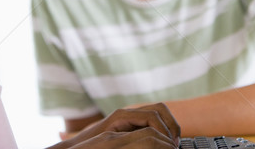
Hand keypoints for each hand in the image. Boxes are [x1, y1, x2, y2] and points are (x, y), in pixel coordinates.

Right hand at [52, 103, 179, 147]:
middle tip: (175, 143)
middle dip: (172, 125)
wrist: (79, 148)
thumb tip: (164, 146)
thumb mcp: (128, 144)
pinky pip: (146, 117)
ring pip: (155, 112)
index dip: (172, 127)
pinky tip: (156, 141)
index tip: (176, 144)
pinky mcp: (119, 118)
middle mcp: (130, 113)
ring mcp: (125, 114)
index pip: (161, 114)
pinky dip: (158, 128)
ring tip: (169, 143)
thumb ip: (142, 141)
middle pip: (160, 109)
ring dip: (166, 127)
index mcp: (134, 120)